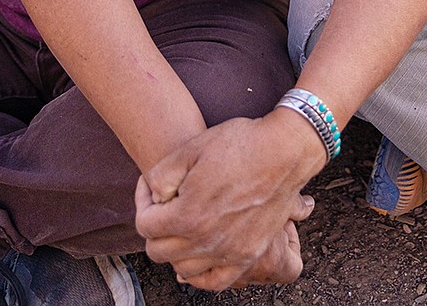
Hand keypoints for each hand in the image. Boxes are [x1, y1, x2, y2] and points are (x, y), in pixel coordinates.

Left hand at [134, 111, 319, 290]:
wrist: (284, 151)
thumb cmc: (240, 144)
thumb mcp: (191, 148)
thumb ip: (160, 176)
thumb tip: (154, 197)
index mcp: (187, 215)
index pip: (145, 225)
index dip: (142, 200)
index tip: (152, 186)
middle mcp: (205, 241)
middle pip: (159, 251)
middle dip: (155, 225)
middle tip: (167, 203)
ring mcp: (228, 252)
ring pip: (183, 268)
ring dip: (175, 248)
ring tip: (182, 224)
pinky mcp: (248, 255)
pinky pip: (214, 281)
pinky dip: (200, 274)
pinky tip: (198, 256)